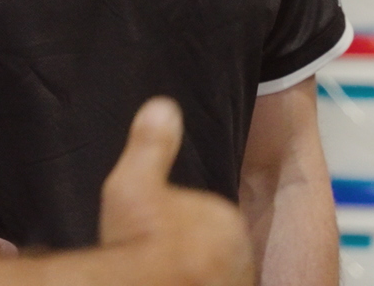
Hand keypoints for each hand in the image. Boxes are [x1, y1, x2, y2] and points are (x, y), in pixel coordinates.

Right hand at [100, 97, 254, 285]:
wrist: (136, 282)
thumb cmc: (136, 242)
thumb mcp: (133, 185)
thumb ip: (152, 145)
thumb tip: (163, 106)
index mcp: (225, 218)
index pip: (206, 221)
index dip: (178, 227)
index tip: (156, 236)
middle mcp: (240, 251)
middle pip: (213, 249)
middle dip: (192, 252)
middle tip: (158, 255)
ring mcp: (237, 278)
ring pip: (216, 272)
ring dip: (197, 272)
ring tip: (165, 273)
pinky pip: (215, 284)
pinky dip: (198, 282)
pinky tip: (173, 280)